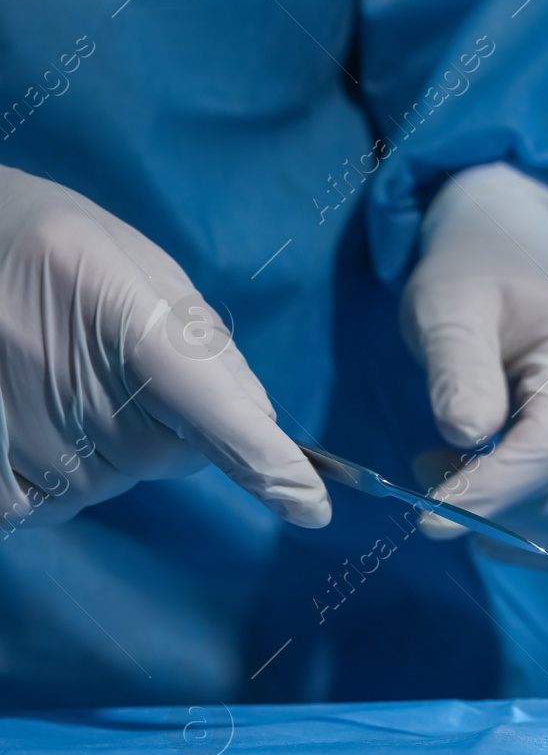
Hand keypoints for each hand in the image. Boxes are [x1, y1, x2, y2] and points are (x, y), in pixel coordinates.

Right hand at [0, 165, 328, 530]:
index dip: (266, 464)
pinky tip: (29, 416)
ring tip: (51, 374)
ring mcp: (18, 430)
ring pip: (116, 479)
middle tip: (108, 362)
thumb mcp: (140, 266)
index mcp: (119, 313)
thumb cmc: (52, 247)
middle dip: (169, 424)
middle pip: (175, 455)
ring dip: (106, 443)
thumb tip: (257, 420)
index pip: (212, 410)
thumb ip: (206, 344)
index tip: (311, 507)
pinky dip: (60, 472)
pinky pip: (55, 503)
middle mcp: (67, 377)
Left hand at [401, 163, 547, 568]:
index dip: (492, 494)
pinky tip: (498, 500)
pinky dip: (541, 537)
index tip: (428, 517)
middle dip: (496, 509)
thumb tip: (466, 433)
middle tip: (429, 464)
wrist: (521, 264)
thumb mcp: (446, 304)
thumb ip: (457, 366)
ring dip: (516, 528)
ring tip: (460, 475)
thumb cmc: (476, 279)